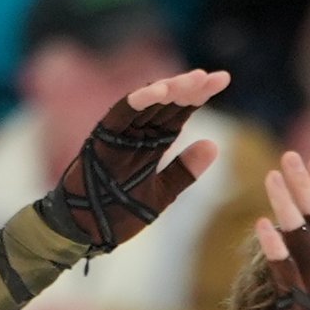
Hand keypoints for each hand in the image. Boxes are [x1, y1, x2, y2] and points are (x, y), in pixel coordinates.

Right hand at [39, 68, 229, 251]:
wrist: (86, 232)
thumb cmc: (118, 214)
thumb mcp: (160, 195)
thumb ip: (184, 172)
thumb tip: (214, 146)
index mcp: (153, 143)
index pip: (179, 112)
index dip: (200, 95)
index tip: (223, 80)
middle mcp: (137, 132)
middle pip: (167, 103)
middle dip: (191, 88)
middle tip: (214, 77)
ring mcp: (119, 133)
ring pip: (146, 103)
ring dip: (168, 89)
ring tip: (192, 80)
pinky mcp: (102, 138)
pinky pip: (120, 114)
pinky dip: (137, 101)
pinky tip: (157, 91)